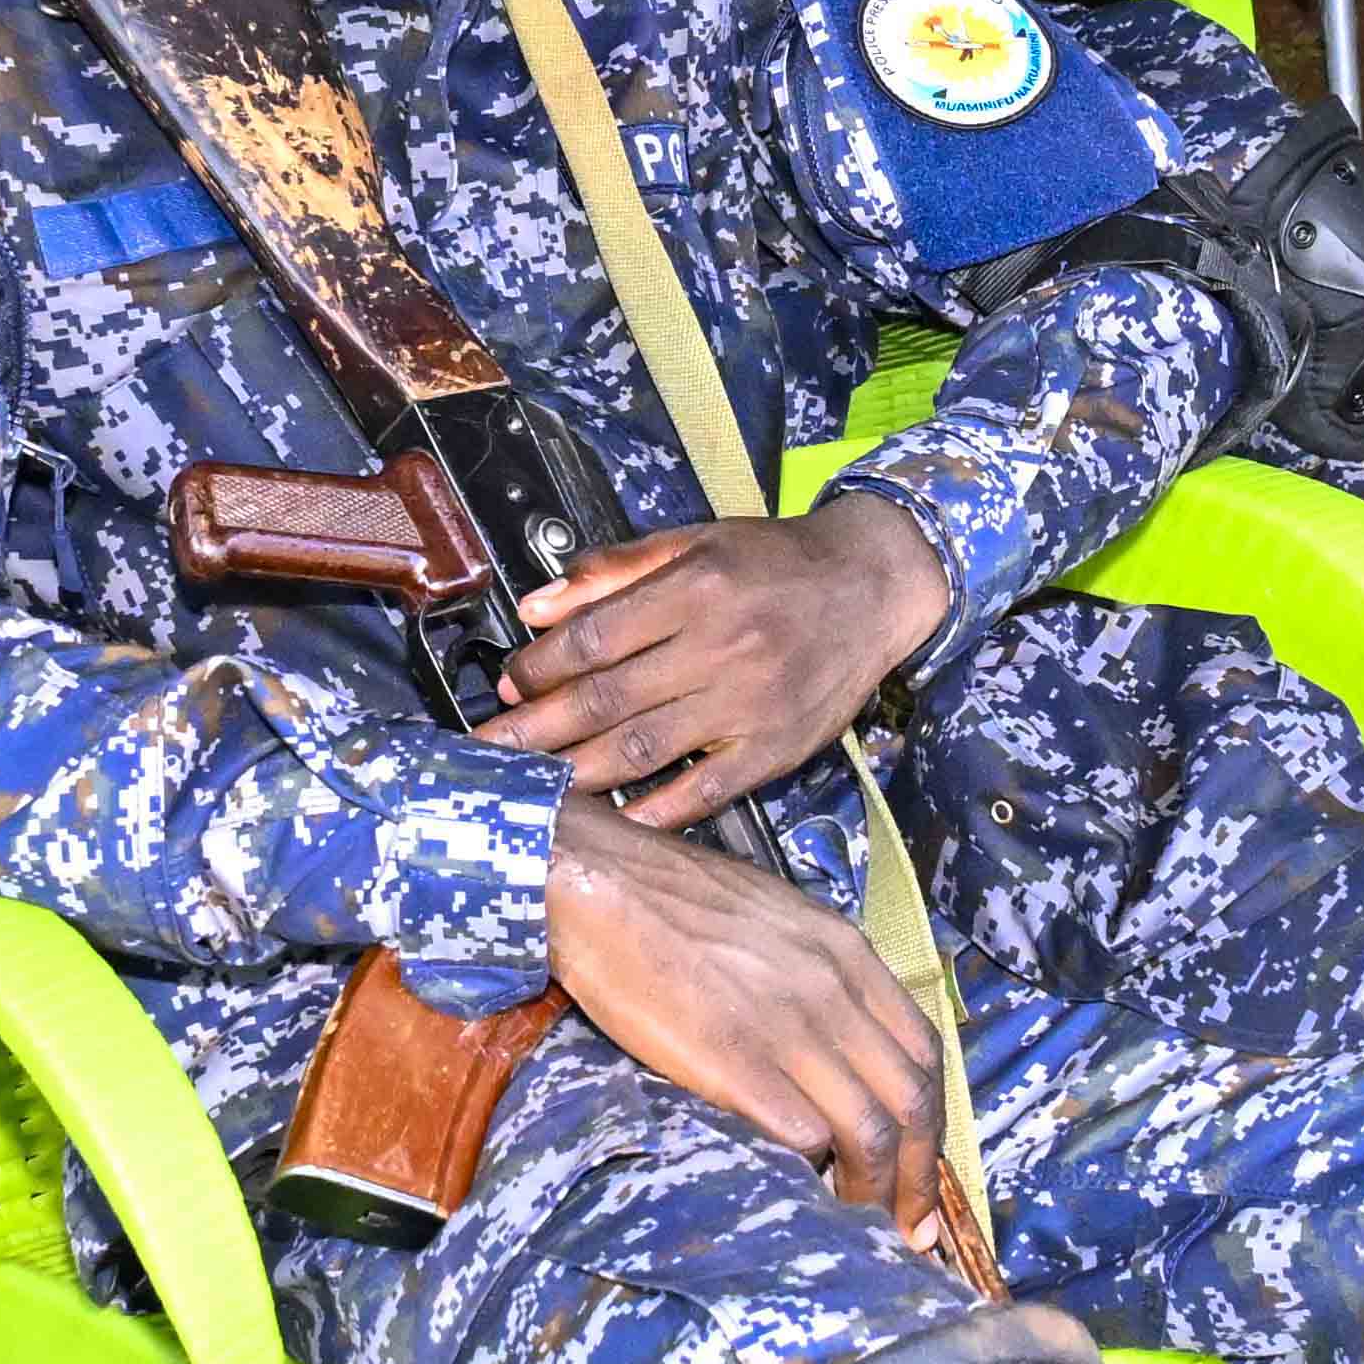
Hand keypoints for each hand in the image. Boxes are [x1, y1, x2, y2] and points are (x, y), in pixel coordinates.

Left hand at [493, 495, 951, 827]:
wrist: (873, 587)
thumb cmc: (775, 562)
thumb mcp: (695, 541)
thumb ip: (613, 570)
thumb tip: (535, 607)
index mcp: (694, 589)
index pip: (594, 638)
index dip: (540, 667)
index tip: (509, 686)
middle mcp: (720, 647)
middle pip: (606, 700)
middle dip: (536, 730)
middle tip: (489, 752)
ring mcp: (749, 705)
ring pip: (643, 750)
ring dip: (576, 773)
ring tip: (530, 787)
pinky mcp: (775, 750)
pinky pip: (704, 791)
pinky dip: (654, 811)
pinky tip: (612, 822)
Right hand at [539, 801, 951, 1231]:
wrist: (594, 880)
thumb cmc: (668, 896)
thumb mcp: (772, 916)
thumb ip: (816, 970)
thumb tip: (833, 1036)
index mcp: (845, 953)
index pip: (924, 1053)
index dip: (932, 1124)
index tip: (920, 1169)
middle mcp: (831, 991)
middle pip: (911, 1104)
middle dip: (918, 1178)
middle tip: (910, 1228)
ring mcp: (785, 1027)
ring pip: (867, 1132)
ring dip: (872, 1192)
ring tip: (858, 1227)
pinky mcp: (732, 1060)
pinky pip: (801, 1134)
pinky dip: (809, 1173)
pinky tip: (795, 1190)